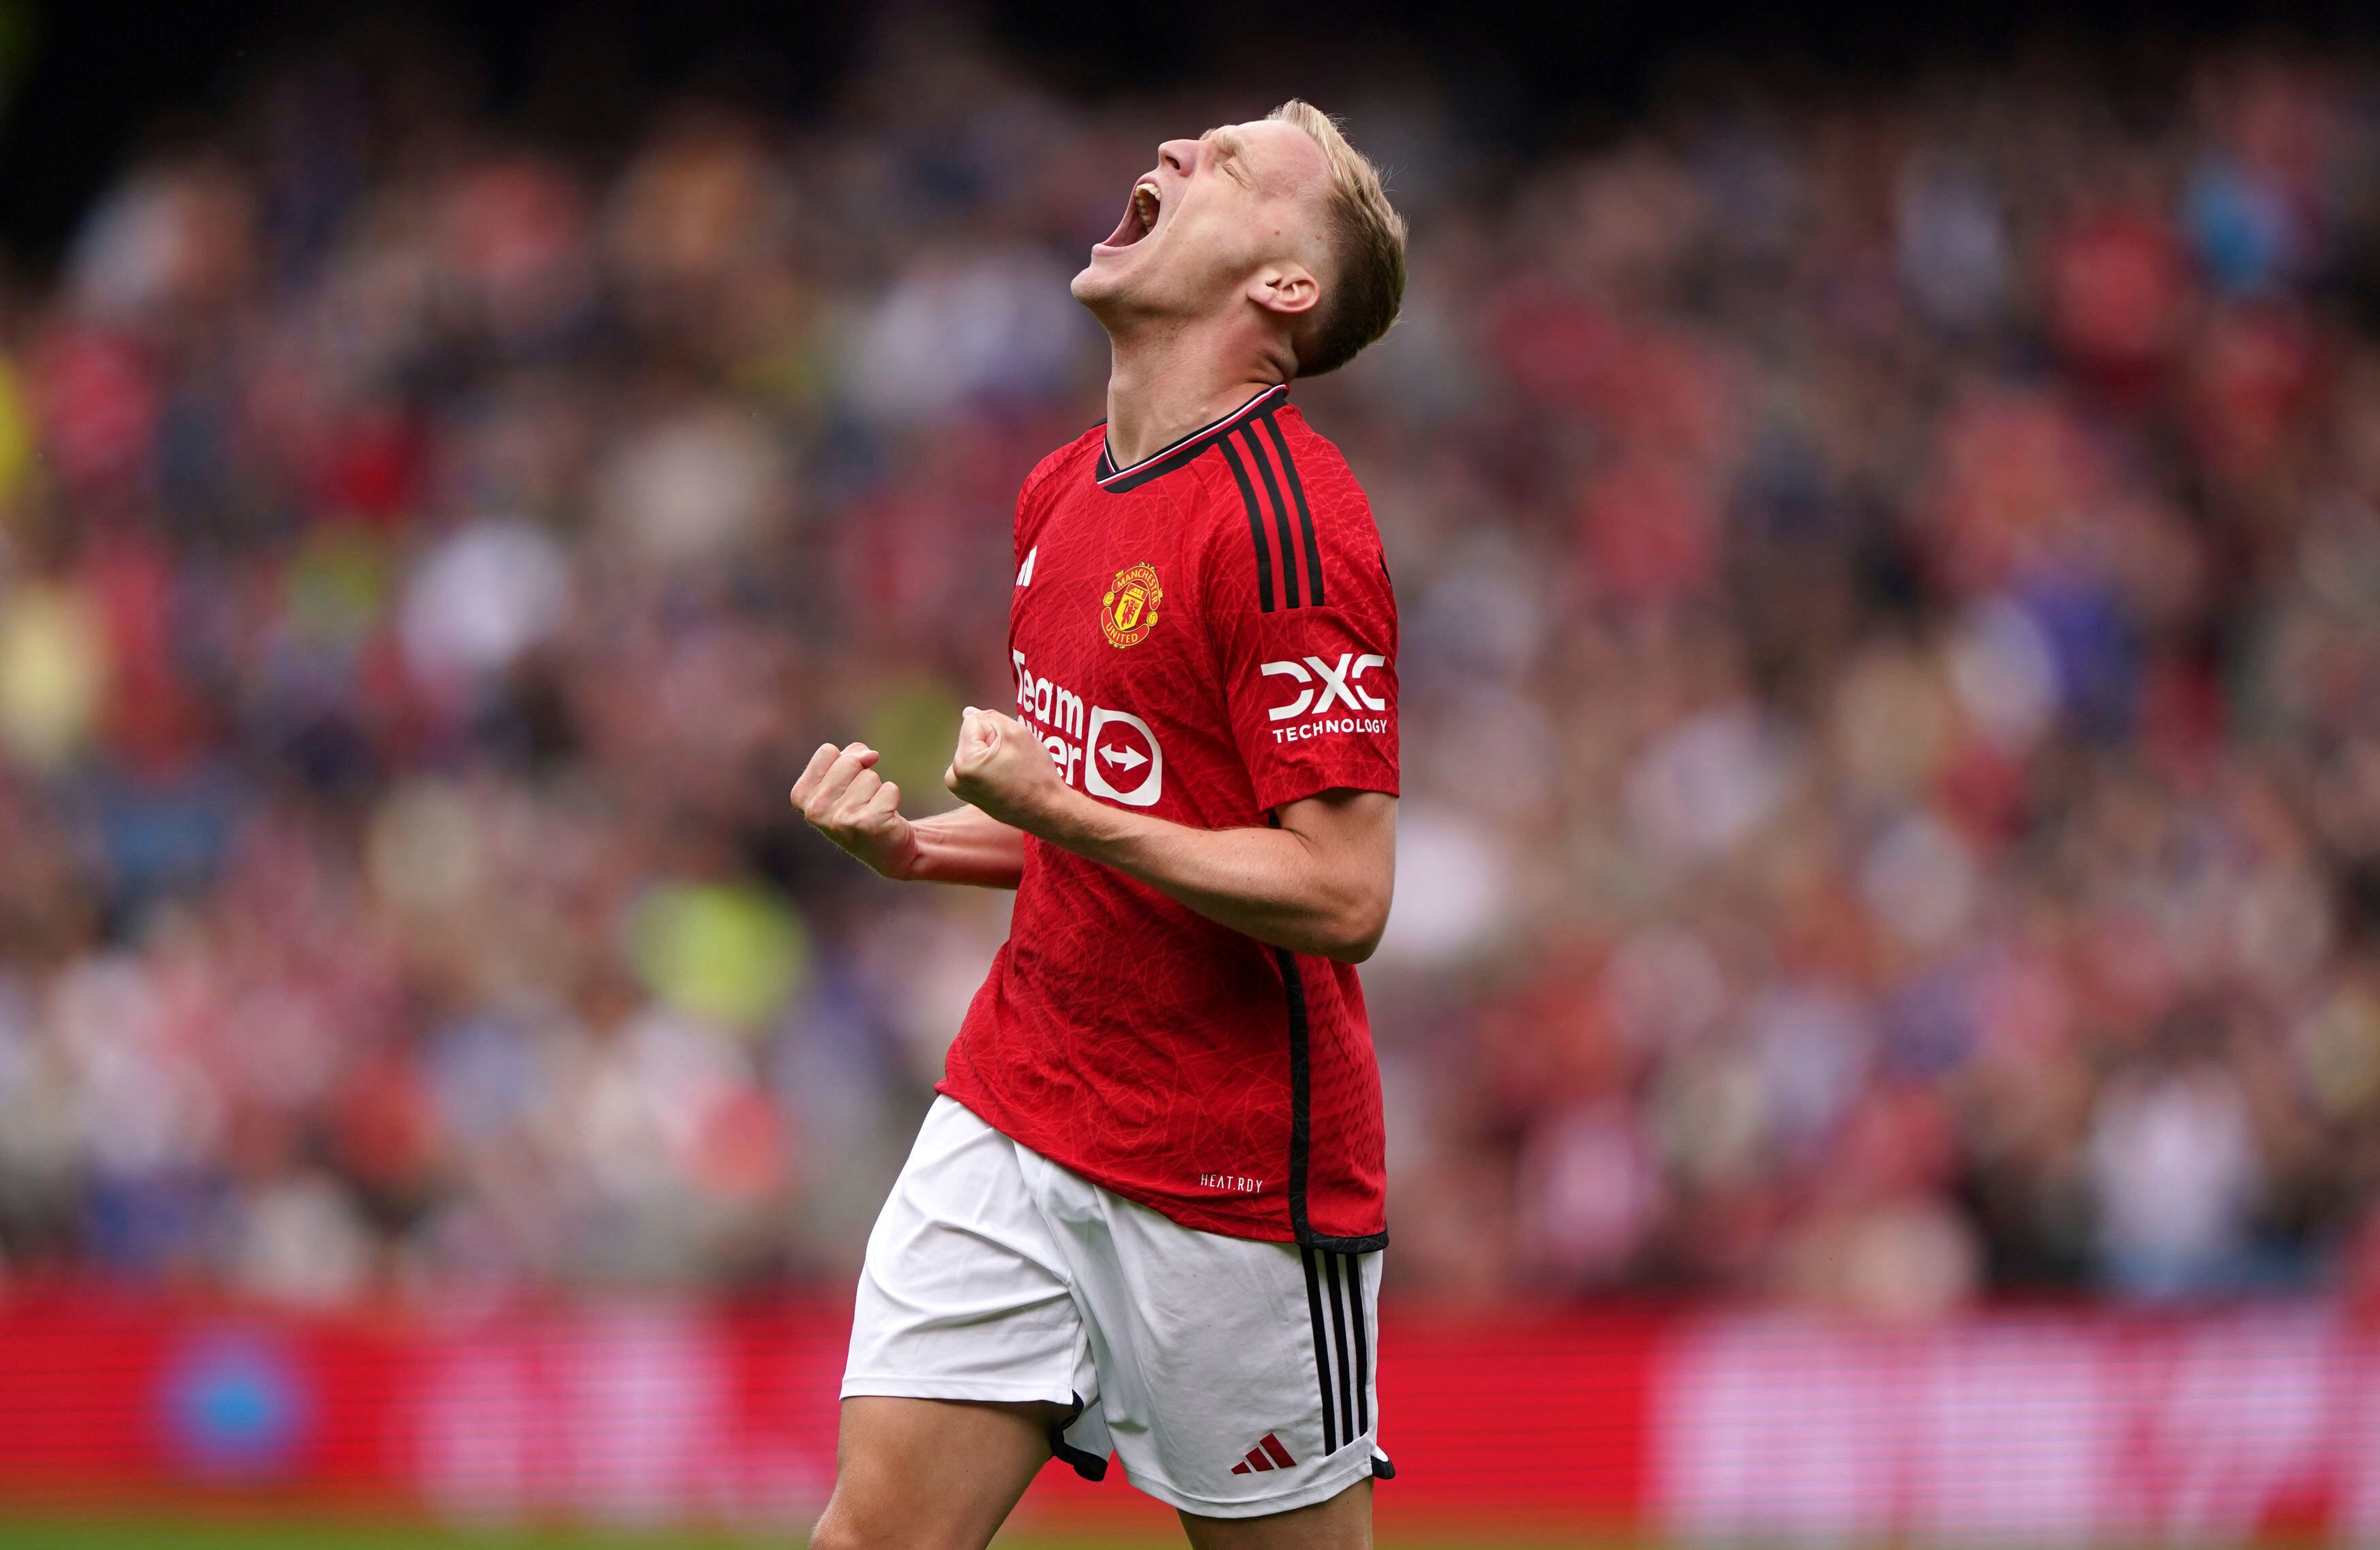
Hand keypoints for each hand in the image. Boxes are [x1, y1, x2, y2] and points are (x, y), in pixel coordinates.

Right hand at [792, 741, 918, 879]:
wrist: (885, 848)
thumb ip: (849, 756)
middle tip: (862, 800)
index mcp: (801, 796)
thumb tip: (870, 755)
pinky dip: (892, 798)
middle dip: (862, 774)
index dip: (845, 761)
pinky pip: (889, 789)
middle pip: (849, 761)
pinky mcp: (868, 824)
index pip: (827, 751)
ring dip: (877, 789)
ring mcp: (840, 819)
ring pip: (870, 776)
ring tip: (872, 810)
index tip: (847, 784)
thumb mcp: (843, 778)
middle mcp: (815, 810)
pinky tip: (885, 818)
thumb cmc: (860, 808)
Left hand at [944, 707, 1067, 830]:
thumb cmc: (1035, 773)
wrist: (1047, 810)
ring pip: (974, 751)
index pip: (973, 722)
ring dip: (991, 753)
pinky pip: (977, 767)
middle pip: (971, 737)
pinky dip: (990, 767)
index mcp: (963, 763)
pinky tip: (1007, 778)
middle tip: (1013, 760)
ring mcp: (960, 789)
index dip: (995, 730)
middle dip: (991, 741)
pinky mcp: (968, 795)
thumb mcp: (1016, 733)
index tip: (1010, 749)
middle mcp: (954, 778)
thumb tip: (968, 713)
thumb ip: (989, 717)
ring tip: (1010, 770)